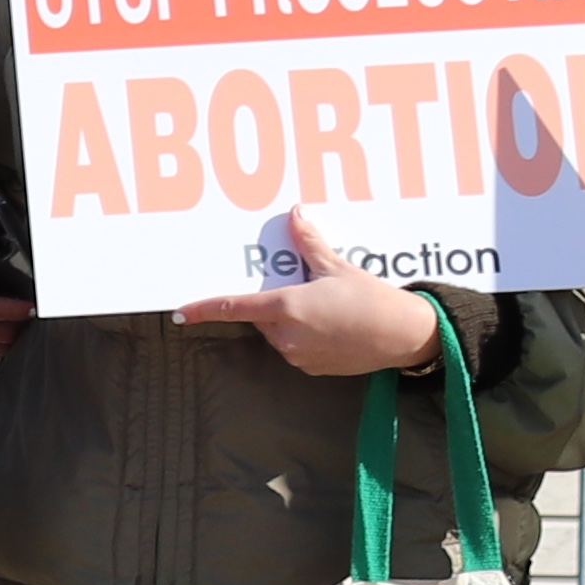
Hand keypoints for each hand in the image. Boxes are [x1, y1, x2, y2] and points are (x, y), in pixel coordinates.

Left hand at [171, 207, 440, 377]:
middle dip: (274, 301)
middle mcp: (286, 336)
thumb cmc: (371, 300)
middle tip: (303, 285)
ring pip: (278, 332)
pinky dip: (304, 335)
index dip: (204, 310)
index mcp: (286, 308)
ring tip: (327, 305)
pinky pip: (295, 348)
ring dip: (290, 318)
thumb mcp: (338, 267)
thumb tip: (295, 216)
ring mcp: (298, 356)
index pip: (234, 308)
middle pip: (261, 316)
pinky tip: (332, 324)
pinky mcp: (312, 368)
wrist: (403, 336)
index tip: (181, 313)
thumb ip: (310, 244)